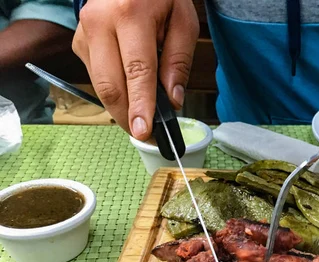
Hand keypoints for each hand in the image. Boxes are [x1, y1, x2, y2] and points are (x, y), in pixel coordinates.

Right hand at [73, 0, 198, 139]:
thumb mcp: (183, 22)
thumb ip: (179, 61)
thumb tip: (173, 100)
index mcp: (130, 14)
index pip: (137, 70)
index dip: (141, 105)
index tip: (144, 131)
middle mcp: (100, 23)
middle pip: (110, 85)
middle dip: (128, 116)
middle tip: (147, 135)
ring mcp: (85, 33)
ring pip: (99, 86)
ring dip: (121, 107)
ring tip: (143, 116)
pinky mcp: (79, 42)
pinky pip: (95, 78)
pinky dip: (114, 91)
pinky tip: (130, 90)